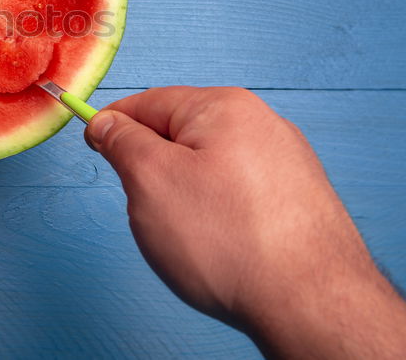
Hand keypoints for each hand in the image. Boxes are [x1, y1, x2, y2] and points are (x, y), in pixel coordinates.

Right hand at [86, 86, 405, 357]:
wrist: (311, 303)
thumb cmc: (230, 241)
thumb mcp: (150, 181)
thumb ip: (122, 142)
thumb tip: (107, 122)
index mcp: (223, 106)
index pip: (148, 102)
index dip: (113, 124)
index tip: (93, 144)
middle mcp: (262, 124)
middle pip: (180, 135)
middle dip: (153, 168)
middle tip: (147, 209)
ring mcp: (286, 162)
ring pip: (209, 168)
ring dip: (186, 196)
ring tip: (191, 238)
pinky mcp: (299, 199)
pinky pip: (238, 194)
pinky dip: (219, 215)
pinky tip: (222, 247)